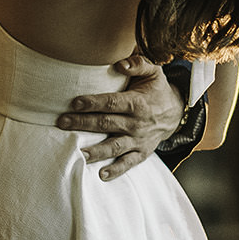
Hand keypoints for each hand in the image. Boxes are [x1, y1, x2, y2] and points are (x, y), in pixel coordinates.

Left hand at [55, 52, 184, 178]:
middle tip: (62, 123)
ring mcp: (139, 140)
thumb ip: (138, 64)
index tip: (75, 103)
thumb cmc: (157, 90)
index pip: (112, 103)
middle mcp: (137, 123)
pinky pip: (128, 163)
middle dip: (83, 124)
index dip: (94, 103)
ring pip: (114, 146)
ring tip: (78, 153)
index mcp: (138, 103)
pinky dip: (116, 170)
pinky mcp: (141, 153)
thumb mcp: (154, 72)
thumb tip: (120, 64)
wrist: (176, 113)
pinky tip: (101, 175)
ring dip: (96, 151)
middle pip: (107, 124)